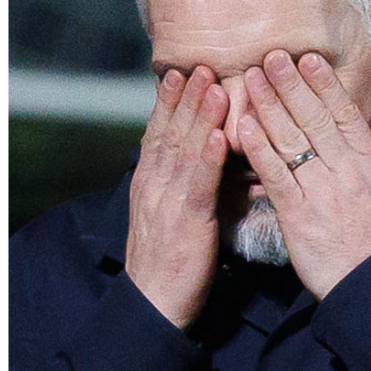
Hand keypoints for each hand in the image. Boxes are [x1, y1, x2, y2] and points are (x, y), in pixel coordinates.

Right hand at [124, 67, 229, 329]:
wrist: (154, 304)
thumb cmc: (169, 267)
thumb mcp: (173, 221)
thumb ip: (187, 191)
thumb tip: (208, 168)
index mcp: (149, 187)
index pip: (158, 137)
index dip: (169, 104)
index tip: (179, 75)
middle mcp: (154, 187)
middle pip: (169, 134)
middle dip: (184, 98)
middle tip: (198, 65)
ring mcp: (167, 202)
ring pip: (184, 150)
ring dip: (199, 116)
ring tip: (212, 84)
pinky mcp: (187, 221)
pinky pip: (199, 182)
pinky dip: (209, 156)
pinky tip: (221, 134)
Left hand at [238, 50, 370, 298]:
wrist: (370, 282)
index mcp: (369, 162)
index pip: (345, 113)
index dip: (324, 84)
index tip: (307, 58)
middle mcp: (346, 169)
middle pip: (315, 118)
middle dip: (291, 84)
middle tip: (269, 56)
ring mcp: (321, 188)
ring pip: (292, 139)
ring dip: (269, 106)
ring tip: (249, 79)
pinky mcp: (298, 212)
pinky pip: (276, 173)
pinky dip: (259, 148)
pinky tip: (242, 126)